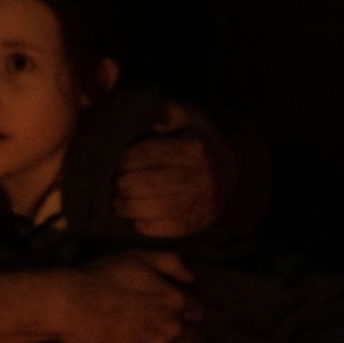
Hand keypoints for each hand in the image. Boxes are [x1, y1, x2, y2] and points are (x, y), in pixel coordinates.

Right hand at [54, 251, 200, 342]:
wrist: (71, 305)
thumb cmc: (103, 277)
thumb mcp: (138, 257)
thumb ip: (171, 264)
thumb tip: (192, 278)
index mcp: (175, 298)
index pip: (196, 310)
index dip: (186, 308)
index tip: (175, 308)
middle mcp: (172, 325)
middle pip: (193, 334)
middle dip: (185, 329)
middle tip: (169, 325)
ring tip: (161, 339)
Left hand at [115, 102, 217, 237]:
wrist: (228, 166)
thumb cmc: (195, 137)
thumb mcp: (185, 115)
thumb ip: (167, 113)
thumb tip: (156, 123)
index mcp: (195, 148)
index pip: (149, 155)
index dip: (127, 159)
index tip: (118, 160)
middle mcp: (202, 177)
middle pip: (149, 184)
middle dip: (124, 184)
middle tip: (114, 182)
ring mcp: (203, 202)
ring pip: (156, 209)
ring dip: (129, 207)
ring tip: (118, 201)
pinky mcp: (199, 222)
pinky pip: (167, 229)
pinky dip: (145, 224)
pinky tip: (135, 216)